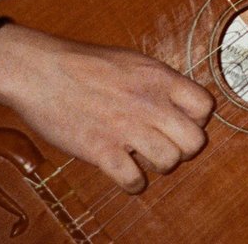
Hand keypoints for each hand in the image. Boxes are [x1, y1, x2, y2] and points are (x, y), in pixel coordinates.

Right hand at [0, 24, 214, 193]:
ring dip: (159, 165)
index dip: (197, 119)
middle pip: (194, 141)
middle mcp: (151, 104)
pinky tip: (126, 176)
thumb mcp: (133, 61)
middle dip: (184, 148)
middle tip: (167, 146)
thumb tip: (175, 100)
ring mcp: (127, 128)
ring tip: (144, 159)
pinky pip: (133, 179)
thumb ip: (157, 82)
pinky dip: (133, 184)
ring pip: (169, 161)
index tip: (180, 123)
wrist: (42, 72)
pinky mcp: (101, 150)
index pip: (205, 107)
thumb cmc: (85, 64)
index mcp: (161, 79)